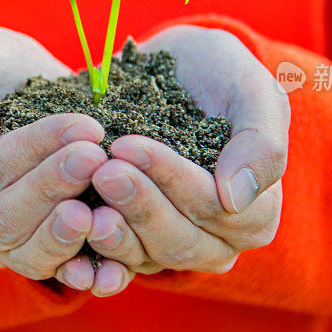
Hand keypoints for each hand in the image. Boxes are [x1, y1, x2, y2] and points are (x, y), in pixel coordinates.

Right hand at [0, 25, 107, 287]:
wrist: (20, 87)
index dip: (35, 151)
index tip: (83, 126)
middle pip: (7, 218)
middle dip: (56, 186)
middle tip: (98, 157)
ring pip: (31, 253)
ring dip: (70, 231)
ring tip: (106, 205)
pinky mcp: (34, 257)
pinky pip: (57, 272)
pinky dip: (86, 269)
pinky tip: (114, 261)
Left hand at [87, 24, 288, 281]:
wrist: (167, 67)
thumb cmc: (217, 72)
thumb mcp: (250, 88)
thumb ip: (261, 141)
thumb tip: (236, 199)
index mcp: (255, 212)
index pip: (215, 208)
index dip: (173, 179)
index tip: (128, 145)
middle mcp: (216, 240)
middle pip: (180, 241)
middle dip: (139, 205)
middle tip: (102, 171)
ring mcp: (171, 246)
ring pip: (146, 256)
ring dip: (114, 234)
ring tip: (83, 206)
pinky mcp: (132, 243)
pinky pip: (113, 264)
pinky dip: (92, 260)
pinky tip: (71, 242)